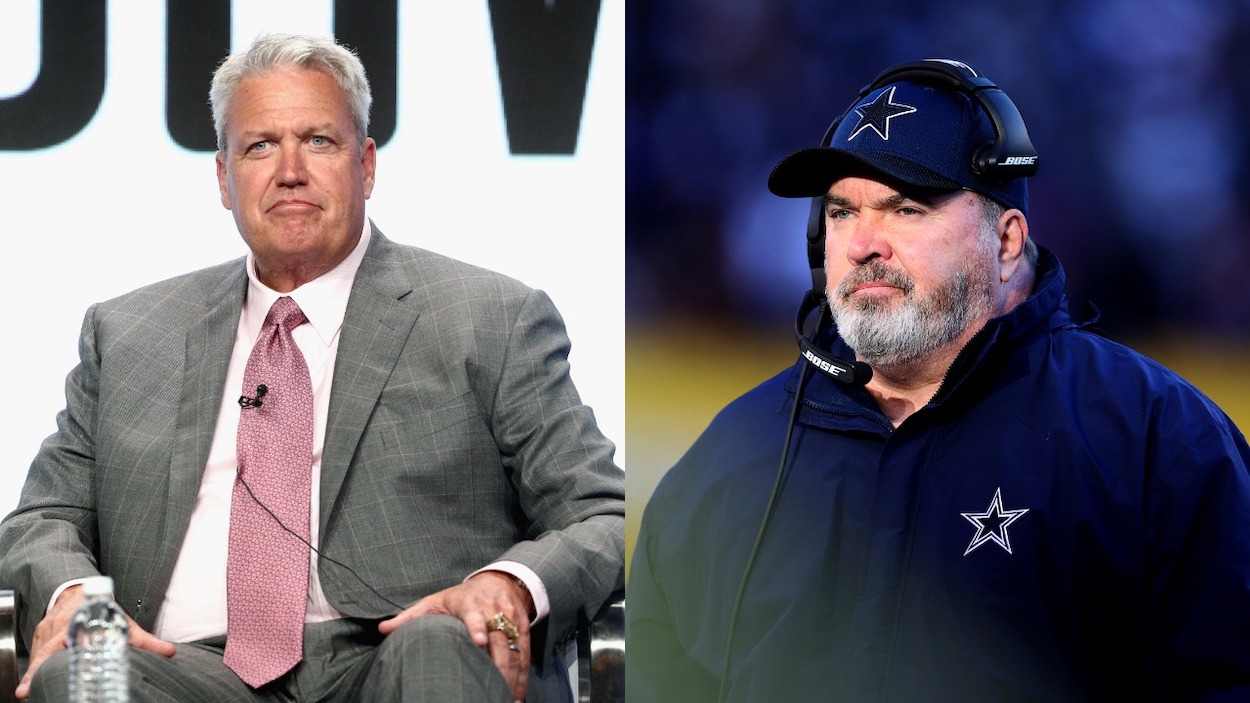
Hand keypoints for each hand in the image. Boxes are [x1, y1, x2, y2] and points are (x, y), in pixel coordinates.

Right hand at [16, 584, 175, 699]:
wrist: (81, 589)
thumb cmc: (101, 608)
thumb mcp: (123, 622)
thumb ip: (144, 640)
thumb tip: (169, 652)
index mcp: (75, 622)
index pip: (59, 644)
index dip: (48, 660)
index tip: (40, 676)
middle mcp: (56, 627)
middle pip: (42, 653)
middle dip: (33, 673)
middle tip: (25, 692)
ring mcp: (44, 632)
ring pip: (37, 655)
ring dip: (35, 672)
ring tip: (31, 690)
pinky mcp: (38, 636)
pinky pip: (35, 653)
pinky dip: (35, 667)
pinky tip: (36, 680)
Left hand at [378, 571, 533, 701]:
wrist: (499, 581)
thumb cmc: (461, 597)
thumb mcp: (435, 602)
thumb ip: (410, 617)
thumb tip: (382, 629)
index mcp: (469, 604)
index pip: (474, 616)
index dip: (476, 628)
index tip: (478, 641)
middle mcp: (493, 610)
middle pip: (498, 638)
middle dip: (498, 665)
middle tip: (493, 688)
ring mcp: (511, 619)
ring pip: (514, 649)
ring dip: (512, 676)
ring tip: (506, 699)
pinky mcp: (523, 627)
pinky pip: (524, 654)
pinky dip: (523, 676)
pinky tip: (517, 696)